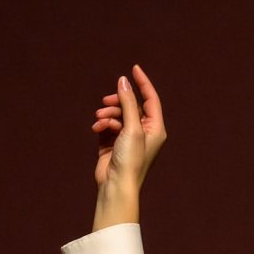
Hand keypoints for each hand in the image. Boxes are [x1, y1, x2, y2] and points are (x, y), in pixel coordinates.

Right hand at [91, 64, 166, 191]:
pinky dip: (102, 124)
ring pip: (117, 114)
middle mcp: (143, 132)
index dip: (143, 83)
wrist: (116, 185)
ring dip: (108, 114)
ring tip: (100, 119)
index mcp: (155, 129)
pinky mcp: (113, 144)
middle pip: (131, 105)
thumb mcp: (132, 127)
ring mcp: (127, 138)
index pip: (151, 99)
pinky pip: (107, 125)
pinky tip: (97, 128)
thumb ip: (128, 102)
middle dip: (118, 101)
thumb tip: (123, 81)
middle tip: (107, 101)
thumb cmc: (130, 160)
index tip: (133, 68)